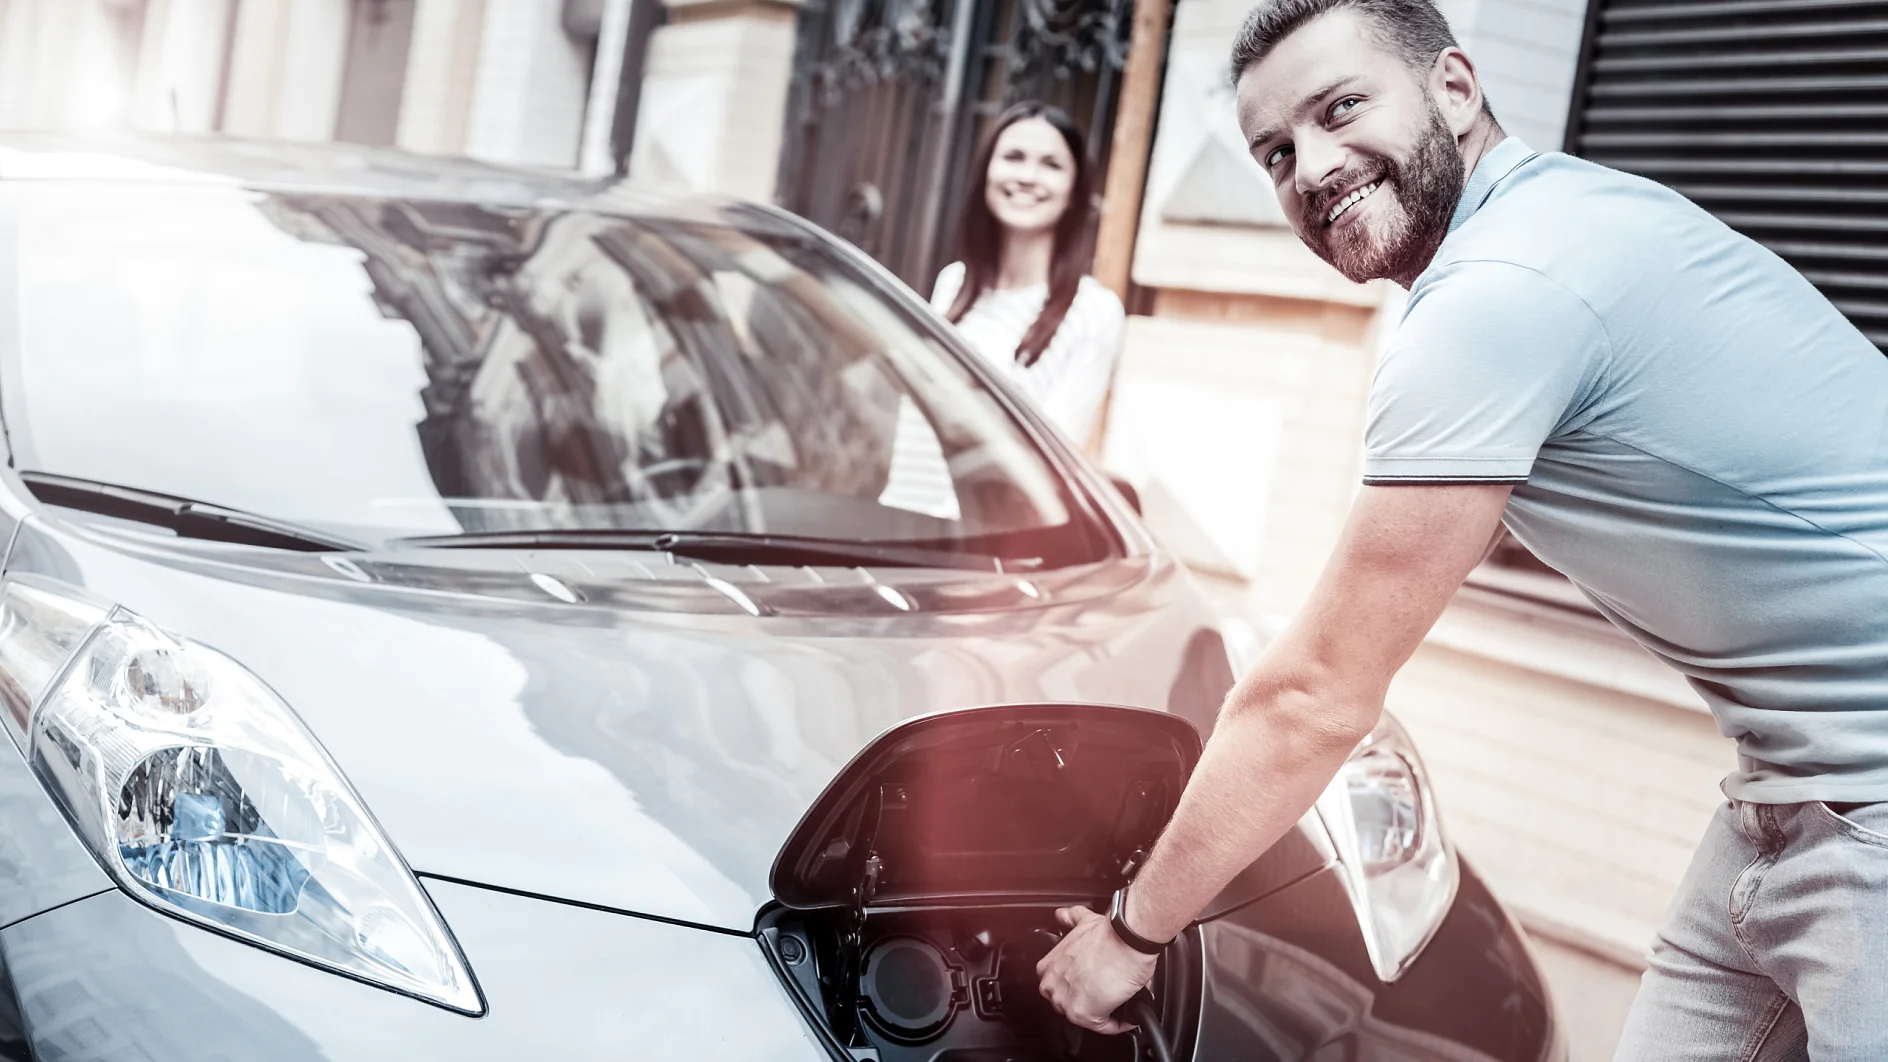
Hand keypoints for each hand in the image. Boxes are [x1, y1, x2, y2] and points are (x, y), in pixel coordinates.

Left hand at [1035, 905, 1158, 1034]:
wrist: (1127, 939)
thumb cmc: (1110, 933)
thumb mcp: (1081, 921)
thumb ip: (1070, 920)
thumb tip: (1066, 916)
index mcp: (1049, 964)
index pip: (1059, 984)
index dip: (1079, 985)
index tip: (1093, 985)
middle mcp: (1052, 984)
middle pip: (1069, 1002)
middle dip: (1088, 999)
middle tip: (1107, 993)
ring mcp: (1065, 1000)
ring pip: (1084, 1015)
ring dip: (1102, 1011)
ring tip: (1119, 1004)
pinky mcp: (1084, 1014)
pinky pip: (1103, 1027)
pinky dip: (1118, 1024)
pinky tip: (1127, 1017)